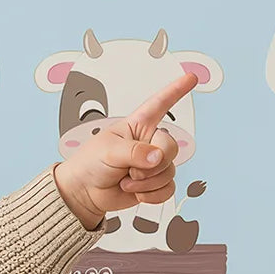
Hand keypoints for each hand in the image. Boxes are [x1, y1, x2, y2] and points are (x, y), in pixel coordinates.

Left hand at [52, 72, 197, 229]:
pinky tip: (136, 193)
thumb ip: (134, 152)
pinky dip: (152, 195)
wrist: (84, 193)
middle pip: (171, 147)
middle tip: (131, 171)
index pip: (159, 104)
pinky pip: (168, 189)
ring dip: (147, 183)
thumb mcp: (109, 151)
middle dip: (153, 164)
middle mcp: (149, 143)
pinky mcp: (153, 184)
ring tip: (125, 181)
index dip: (176, 91)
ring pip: (170, 171)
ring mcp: (152, 164)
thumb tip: (157, 157)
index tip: (191, 78)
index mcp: (137, 126)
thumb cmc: (90, 164)